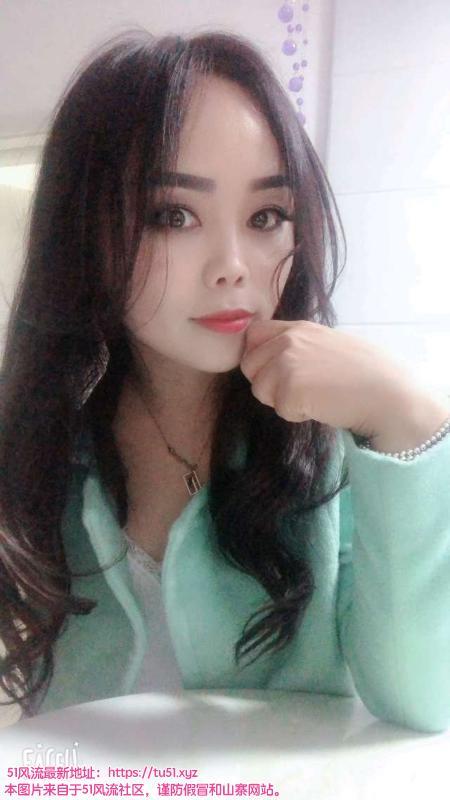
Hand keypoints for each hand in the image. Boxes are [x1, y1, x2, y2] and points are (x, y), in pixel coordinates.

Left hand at [239, 318, 422, 437]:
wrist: (387, 393)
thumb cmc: (366, 373)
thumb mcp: (327, 344)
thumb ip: (299, 346)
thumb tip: (272, 360)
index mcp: (298, 327)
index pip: (254, 335)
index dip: (258, 356)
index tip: (276, 372)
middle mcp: (288, 340)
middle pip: (249, 366)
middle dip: (267, 383)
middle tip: (299, 390)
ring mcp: (287, 363)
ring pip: (259, 390)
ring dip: (281, 400)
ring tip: (314, 397)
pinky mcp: (290, 389)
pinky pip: (279, 410)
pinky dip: (297, 414)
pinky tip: (322, 406)